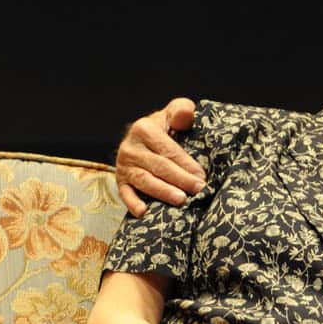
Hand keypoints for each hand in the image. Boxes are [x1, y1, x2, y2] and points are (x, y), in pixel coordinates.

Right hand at [116, 97, 204, 216]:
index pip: (168, 150)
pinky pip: (125, 194)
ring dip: (162, 192)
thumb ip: (181, 110)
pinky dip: (132, 203)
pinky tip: (143, 212)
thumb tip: (187, 116)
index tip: (202, 176)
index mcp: (143, 128)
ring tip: (180, 200)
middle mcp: (130, 147)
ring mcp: (123, 165)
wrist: (143, 138)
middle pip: (158, 166)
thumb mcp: (174, 112)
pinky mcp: (120, 181)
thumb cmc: (166, 126)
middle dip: (180, 179)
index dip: (186, 163)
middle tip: (198, 190)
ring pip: (144, 180)